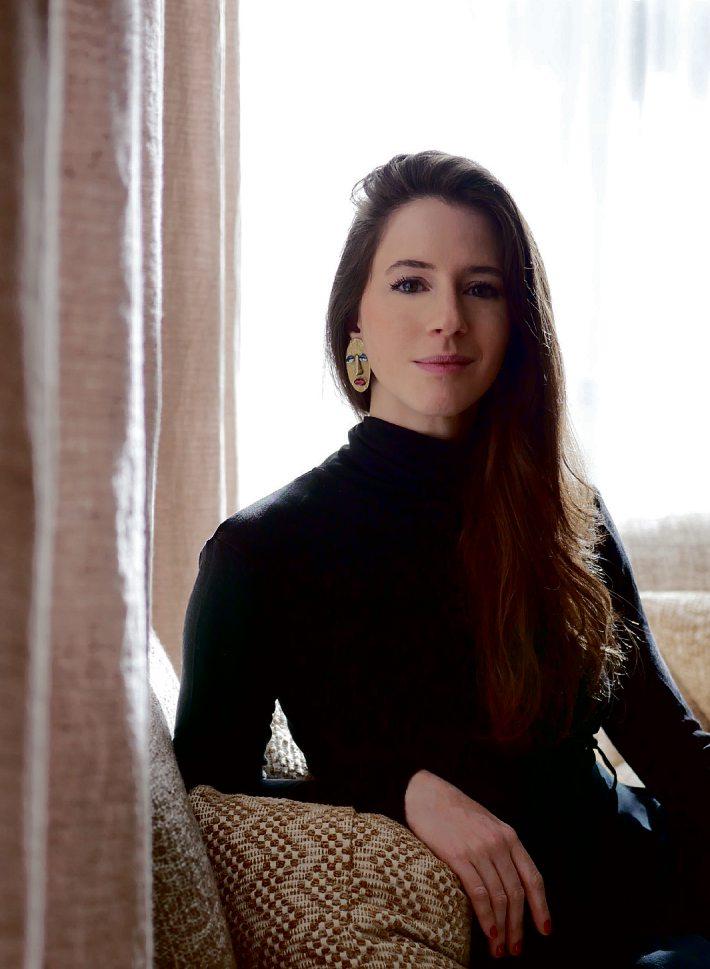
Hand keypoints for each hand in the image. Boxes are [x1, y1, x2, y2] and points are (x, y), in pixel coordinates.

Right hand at [404, 769, 551, 958]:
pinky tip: (488, 932)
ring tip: (500, 949)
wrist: (427, 793)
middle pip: (516, 893)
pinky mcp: (458, 856)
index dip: (541, 906)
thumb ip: (500, 849)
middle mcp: (498, 843)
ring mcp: (479, 849)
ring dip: (502, 928)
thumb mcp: (487, 825)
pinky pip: (478, 892)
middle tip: (515, 948)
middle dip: (518, 925)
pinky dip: (486, 917)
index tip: (544, 929)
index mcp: (509, 836)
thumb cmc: (455, 812)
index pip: (533, 877)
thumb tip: (509, 885)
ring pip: (499, 897)